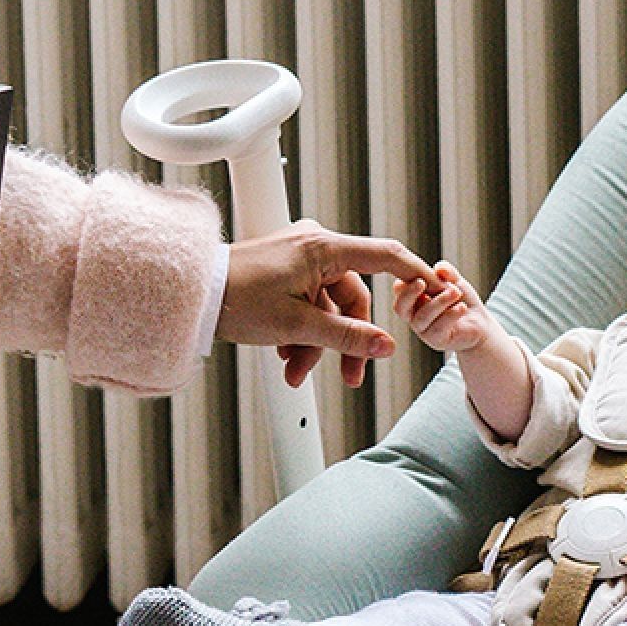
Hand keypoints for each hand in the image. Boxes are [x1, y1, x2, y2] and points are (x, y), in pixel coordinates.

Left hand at [218, 221, 434, 389]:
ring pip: (329, 308)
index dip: (414, 275)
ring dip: (318, 344)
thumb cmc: (237, 299)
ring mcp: (299, 258)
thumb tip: (386, 346)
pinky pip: (309, 304)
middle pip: (354, 297)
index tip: (433, 293)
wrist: (193, 296)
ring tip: (296, 370)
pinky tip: (286, 354)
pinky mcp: (285, 271)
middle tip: (349, 378)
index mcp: (322, 248)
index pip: (385, 256)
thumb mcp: (297, 327)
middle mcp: (314, 246)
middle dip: (347, 341)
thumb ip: (347, 338)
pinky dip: (303, 331)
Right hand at [392, 262, 496, 353]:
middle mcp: (414, 315)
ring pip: (422, 317)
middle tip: (421, 282)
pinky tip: (462, 307)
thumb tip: (439, 268)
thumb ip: (447, 271)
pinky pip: (438, 328)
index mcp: (414, 299)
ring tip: (456, 292)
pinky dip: (451, 315)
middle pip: (400, 308)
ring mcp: (424, 330)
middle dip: (409, 293)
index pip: (399, 291)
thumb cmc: (462, 300)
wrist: (479, 322)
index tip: (414, 270)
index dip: (403, 282)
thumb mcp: (455, 280)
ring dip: (439, 301)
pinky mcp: (437, 341)